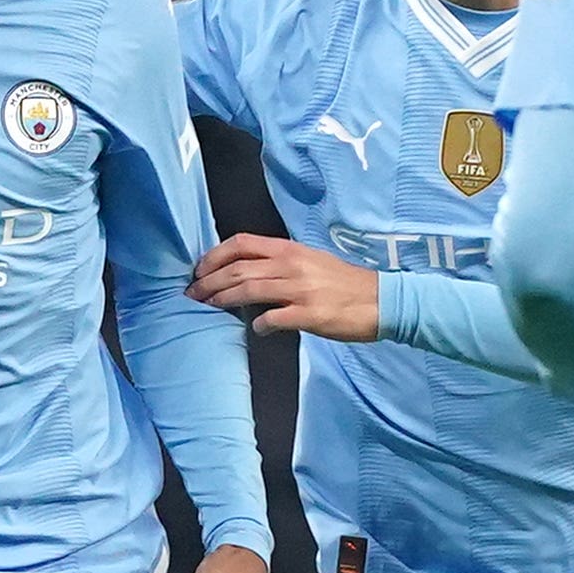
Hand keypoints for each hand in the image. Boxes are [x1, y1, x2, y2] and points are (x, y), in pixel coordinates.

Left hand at [189, 234, 379, 341]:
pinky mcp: (310, 314)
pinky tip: (255, 328)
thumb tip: (246, 276)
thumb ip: (279, 265)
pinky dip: (259, 324)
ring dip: (222, 299)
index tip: (198, 270)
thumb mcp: (310, 262)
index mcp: (290, 250)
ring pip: (249, 290)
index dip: (214, 255)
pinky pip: (274, 318)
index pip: (242, 243)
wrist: (380, 300)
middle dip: (209, 281)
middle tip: (193, 294)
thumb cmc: (343, 283)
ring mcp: (300, 289)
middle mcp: (292, 265)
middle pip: (238, 268)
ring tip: (207, 307)